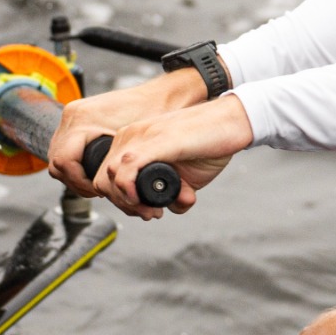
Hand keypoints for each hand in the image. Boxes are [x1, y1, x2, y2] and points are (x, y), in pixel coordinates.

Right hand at [49, 68, 207, 194]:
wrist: (165, 94)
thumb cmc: (155, 112)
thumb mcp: (135, 141)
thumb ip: (118, 163)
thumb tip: (106, 188)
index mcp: (82, 118)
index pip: (63, 162)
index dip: (80, 182)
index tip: (99, 191)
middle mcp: (73, 114)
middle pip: (57, 162)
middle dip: (76, 181)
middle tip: (98, 191)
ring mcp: (74, 115)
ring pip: (60, 156)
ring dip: (76, 174)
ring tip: (99, 183)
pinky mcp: (80, 119)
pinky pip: (68, 147)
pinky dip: (79, 162)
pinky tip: (97, 170)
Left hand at [90, 96, 255, 220]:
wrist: (233, 120)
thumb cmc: (212, 141)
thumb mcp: (188, 173)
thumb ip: (175, 189)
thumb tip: (172, 206)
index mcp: (134, 141)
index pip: (108, 177)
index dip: (122, 201)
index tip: (146, 211)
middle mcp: (131, 136)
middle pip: (103, 180)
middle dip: (123, 205)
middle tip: (150, 214)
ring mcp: (140, 137)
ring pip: (108, 177)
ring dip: (126, 202)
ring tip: (153, 210)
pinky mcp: (154, 141)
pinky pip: (124, 169)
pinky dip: (127, 189)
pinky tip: (142, 198)